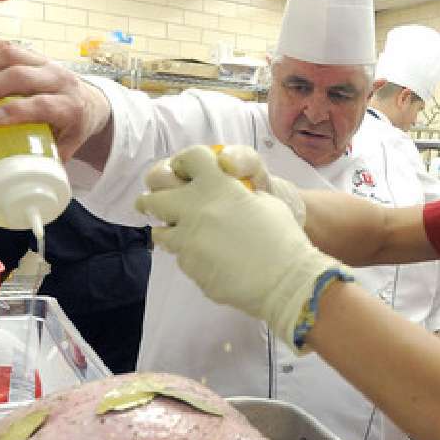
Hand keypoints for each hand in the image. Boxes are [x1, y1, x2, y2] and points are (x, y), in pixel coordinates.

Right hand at [0, 37, 111, 160]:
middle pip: (21, 76)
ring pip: (12, 55)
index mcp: (70, 105)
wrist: (91, 101)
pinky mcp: (31, 54)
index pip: (41, 104)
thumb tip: (25, 180)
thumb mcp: (69, 146)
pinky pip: (5, 44)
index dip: (14, 110)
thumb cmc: (75, 125)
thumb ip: (49, 160)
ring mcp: (44, 63)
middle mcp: (59, 79)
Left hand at [135, 146, 346, 352]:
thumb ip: (236, 191)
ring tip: (184, 236)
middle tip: (160, 205)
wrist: (285, 280)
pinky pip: (180, 257)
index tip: (184, 171)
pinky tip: (209, 260)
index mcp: (218, 185)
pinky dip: (189, 256)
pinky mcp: (188, 266)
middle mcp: (196, 207)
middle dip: (153, 199)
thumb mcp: (265, 200)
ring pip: (159, 231)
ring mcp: (188, 239)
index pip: (188, 159)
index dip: (184, 163)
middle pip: (155, 195)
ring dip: (169, 231)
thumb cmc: (283, 237)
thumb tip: (222, 195)